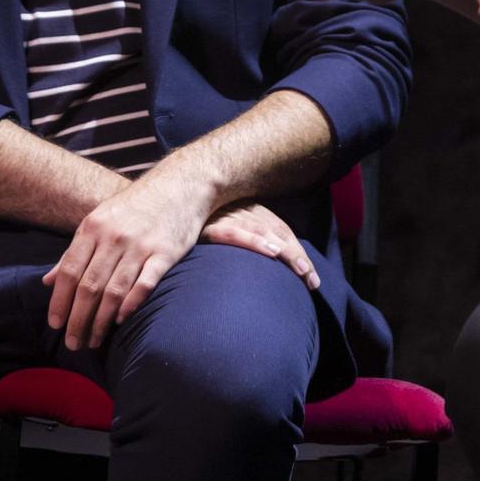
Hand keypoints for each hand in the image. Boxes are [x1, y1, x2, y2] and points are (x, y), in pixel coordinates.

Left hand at [43, 168, 208, 350]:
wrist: (179, 185)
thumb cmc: (134, 207)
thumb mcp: (99, 220)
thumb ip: (74, 252)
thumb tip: (47, 281)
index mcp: (92, 228)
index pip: (69, 271)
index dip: (60, 301)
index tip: (54, 325)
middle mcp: (114, 237)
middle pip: (89, 286)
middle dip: (78, 319)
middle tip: (73, 344)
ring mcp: (140, 245)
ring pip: (114, 291)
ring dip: (101, 321)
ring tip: (94, 340)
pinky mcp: (165, 253)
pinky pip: (145, 284)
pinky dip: (131, 304)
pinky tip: (121, 320)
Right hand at [201, 202, 320, 290]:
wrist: (167, 198)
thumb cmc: (194, 216)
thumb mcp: (224, 223)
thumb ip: (242, 235)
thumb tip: (262, 257)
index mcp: (251, 212)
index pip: (281, 233)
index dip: (298, 254)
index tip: (311, 278)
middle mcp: (245, 212)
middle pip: (280, 235)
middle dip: (298, 258)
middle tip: (312, 281)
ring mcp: (230, 217)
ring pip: (266, 234)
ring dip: (286, 252)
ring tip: (301, 271)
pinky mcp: (212, 224)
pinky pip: (238, 234)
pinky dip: (255, 242)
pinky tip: (271, 251)